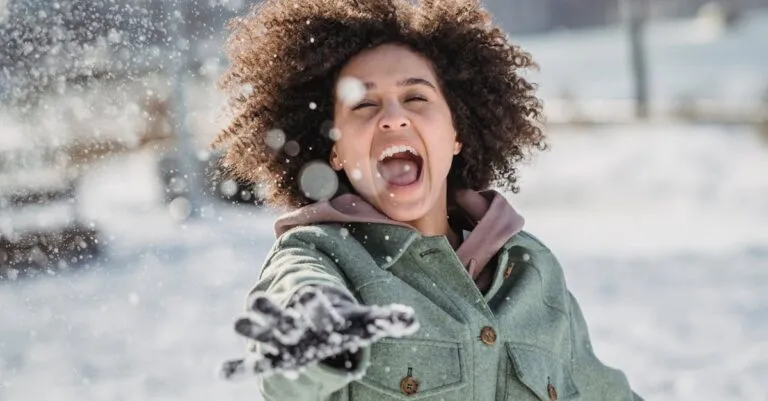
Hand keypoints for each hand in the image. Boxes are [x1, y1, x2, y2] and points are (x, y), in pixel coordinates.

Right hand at [221, 285, 418, 379]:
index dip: (315, 302)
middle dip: (271, 309)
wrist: (315, 322)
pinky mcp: (270, 355)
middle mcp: (294, 319)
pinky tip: (223, 372)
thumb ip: (386, 319)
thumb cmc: (341, 322)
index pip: (316, 303)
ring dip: (249, 327)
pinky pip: (250, 361)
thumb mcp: (364, 322)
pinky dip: (237, 366)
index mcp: (318, 309)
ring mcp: (278, 336)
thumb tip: (412, 319)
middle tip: (257, 302)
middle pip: (280, 311)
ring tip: (236, 325)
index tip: (311, 296)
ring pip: (260, 329)